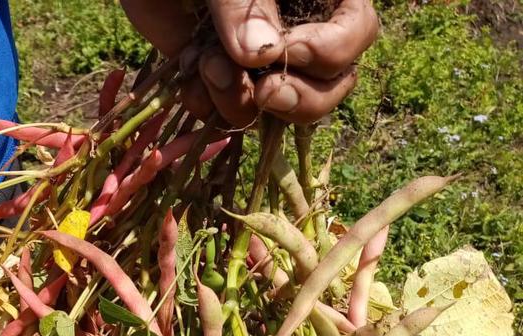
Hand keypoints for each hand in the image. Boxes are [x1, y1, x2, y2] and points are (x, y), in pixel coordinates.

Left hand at [121, 0, 378, 125]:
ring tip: (204, 64)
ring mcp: (257, 63)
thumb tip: (260, 55)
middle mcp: (295, 31)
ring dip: (238, 100)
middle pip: (329, 88)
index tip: (288, 50)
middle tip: (263, 93)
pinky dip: (205, 104)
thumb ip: (244, 3)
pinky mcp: (220, 82)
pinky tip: (188, 70)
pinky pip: (227, 114)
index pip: (357, 33)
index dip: (331, 53)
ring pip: (276, 109)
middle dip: (296, 100)